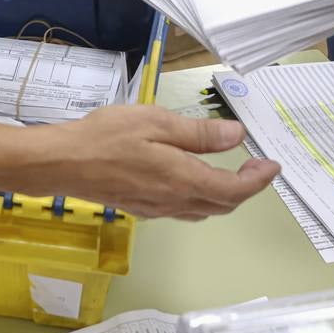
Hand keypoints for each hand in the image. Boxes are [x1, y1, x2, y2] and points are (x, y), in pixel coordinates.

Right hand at [32, 106, 279, 219]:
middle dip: (246, 187)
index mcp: (184, 179)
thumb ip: (198, 133)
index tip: (271, 164)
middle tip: (255, 165)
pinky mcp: (142, 208)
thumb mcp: (156, 122)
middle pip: (223, 204)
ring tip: (230, 171)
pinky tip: (192, 179)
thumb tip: (236, 137)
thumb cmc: (106, 137)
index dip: (259, 180)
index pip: (235, 189)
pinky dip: (201, 198)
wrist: (62, 163)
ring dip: (224, 195)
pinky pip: (183, 210)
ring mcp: (157, 208)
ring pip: (204, 210)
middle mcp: (175, 201)